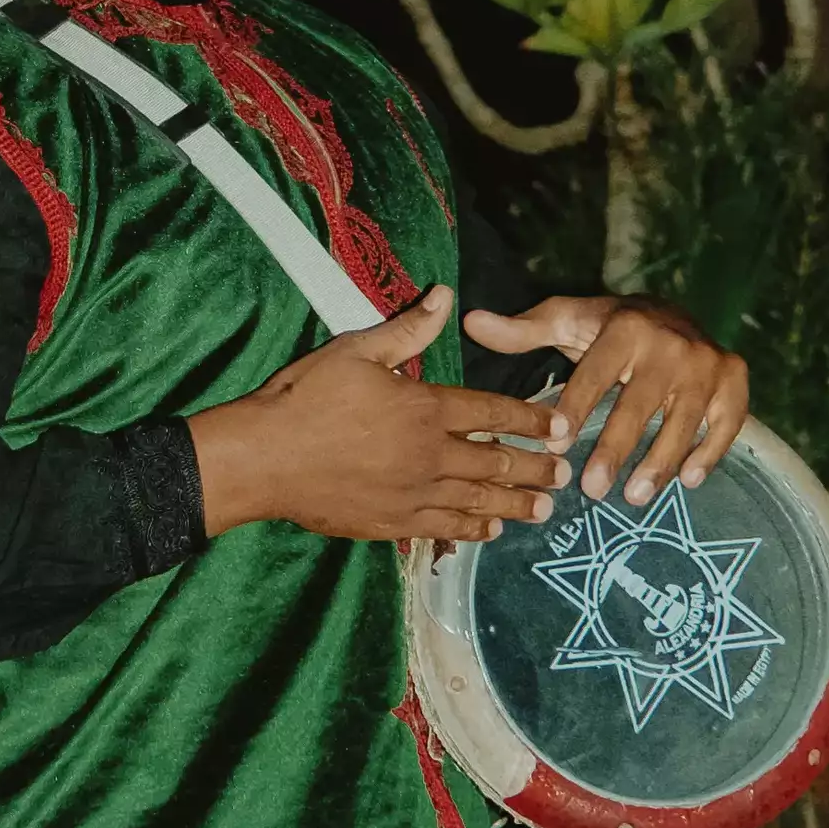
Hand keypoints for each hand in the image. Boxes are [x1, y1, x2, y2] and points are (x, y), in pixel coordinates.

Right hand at [187, 284, 575, 547]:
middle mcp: (430, 454)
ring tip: (544, 510)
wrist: (265, 459)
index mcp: (425, 407)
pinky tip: (490, 531)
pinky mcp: (393, 523)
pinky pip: (445, 528)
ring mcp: (414, 494)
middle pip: (496, 462)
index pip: (491, 412)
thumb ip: (408, 329)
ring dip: (515, 504)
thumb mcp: (355, 350)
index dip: (529, 418)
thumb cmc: (305, 398)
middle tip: (563, 475)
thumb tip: (446, 296)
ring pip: (478, 500)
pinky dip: (473, 529)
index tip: (559, 427)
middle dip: (534, 468)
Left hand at [469, 291, 749, 502]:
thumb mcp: (566, 321)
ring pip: (683, 420)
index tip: (556, 446)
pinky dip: (710, 453)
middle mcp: (672, 342)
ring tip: (635, 498)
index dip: (576, 409)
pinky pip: (726, 422)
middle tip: (591, 489)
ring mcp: (707, 363)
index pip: (595, 374)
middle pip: (639, 404)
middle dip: (615, 449)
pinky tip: (688, 482)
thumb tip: (471, 322)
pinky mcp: (735, 380)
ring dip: (660, 462)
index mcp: (626, 327)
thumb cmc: (609, 328)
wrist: (675, 312)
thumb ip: (522, 331)